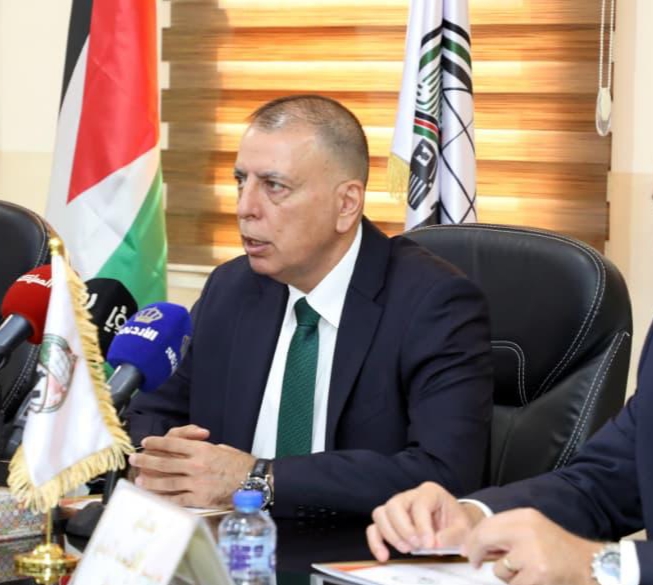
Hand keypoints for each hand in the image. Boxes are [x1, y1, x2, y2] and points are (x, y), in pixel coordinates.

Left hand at [128, 424, 254, 506]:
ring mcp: (195, 483)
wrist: (252, 481)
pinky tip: (154, 497)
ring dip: (150, 481)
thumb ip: (203, 449)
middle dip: (146, 461)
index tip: (146, 442)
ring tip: (140, 480)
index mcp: (201, 449)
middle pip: (164, 462)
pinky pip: (177, 499)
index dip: (157, 442)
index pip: (173, 443)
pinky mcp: (198, 499)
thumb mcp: (222, 448)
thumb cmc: (240, 463)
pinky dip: (163, 498)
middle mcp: (195, 465)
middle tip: (134, 460)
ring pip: (166, 482)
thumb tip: (191, 451)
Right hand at [366, 482, 484, 561]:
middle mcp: (410, 496)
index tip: (429, 544)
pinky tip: (384, 555)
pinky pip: (374, 527)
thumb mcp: (464, 527)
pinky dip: (376, 541)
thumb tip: (436, 543)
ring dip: (390, 535)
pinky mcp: (390, 521)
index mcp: (430, 492)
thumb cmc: (456, 522)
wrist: (454, 524)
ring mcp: (397, 507)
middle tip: (416, 545)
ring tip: (406, 548)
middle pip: (394, 505)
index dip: (422, 525)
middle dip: (403, 529)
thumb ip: (452, 535)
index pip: (420, 504)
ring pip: (381, 514)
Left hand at [463, 508, 603, 584]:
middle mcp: (527, 531)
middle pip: (485, 540)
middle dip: (475, 553)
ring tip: (527, 572)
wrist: (590, 565)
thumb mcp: (532, 530)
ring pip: (499, 569)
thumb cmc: (559, 550)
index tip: (467, 549)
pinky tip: (535, 581)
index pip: (487, 524)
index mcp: (525, 516)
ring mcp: (532, 554)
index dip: (472, 539)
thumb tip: (474, 545)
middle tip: (474, 562)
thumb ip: (506, 533)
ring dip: (507, 576)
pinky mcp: (537, 575)